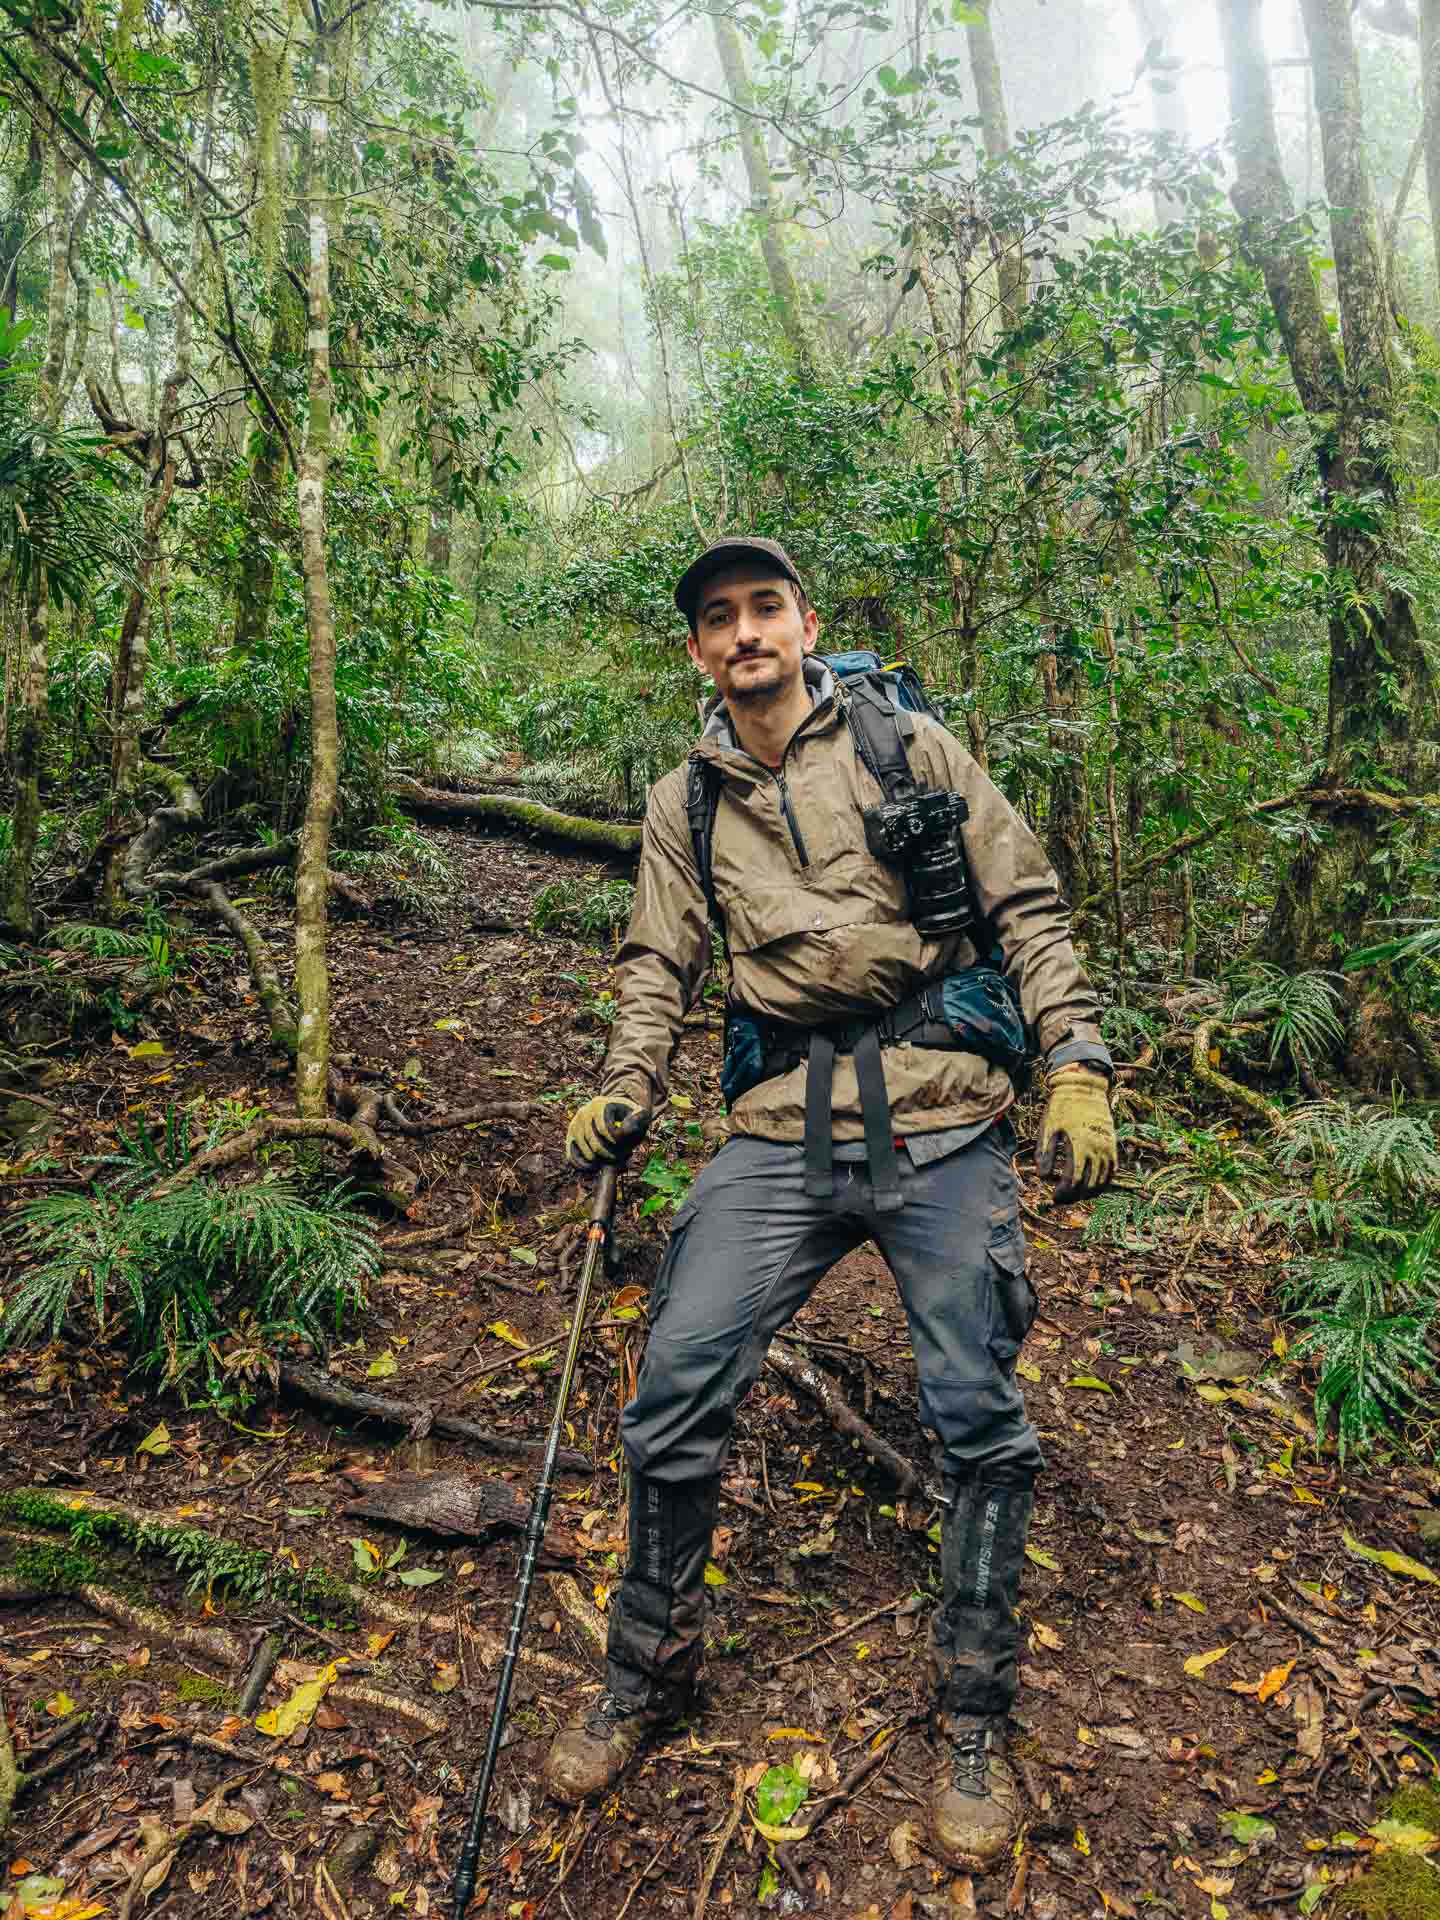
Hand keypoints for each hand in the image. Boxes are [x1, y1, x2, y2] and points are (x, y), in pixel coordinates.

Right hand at [566, 1095, 650, 1169]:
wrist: (616, 1114)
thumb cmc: (629, 1117)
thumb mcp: (639, 1114)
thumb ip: (638, 1120)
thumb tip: (621, 1133)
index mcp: (598, 1104)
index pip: (604, 1130)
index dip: (617, 1142)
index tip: (627, 1145)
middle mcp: (583, 1113)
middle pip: (595, 1143)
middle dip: (610, 1155)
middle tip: (621, 1157)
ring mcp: (575, 1126)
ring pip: (586, 1153)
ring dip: (602, 1162)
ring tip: (613, 1159)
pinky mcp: (570, 1138)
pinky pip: (572, 1158)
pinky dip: (584, 1167)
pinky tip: (596, 1167)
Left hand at [1036, 1065, 1115, 1199]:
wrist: (1084, 1087)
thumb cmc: (1062, 1107)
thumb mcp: (1048, 1127)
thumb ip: (1045, 1153)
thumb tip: (1043, 1177)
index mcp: (1080, 1146)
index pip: (1074, 1181)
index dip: (1063, 1193)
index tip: (1054, 1197)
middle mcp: (1098, 1149)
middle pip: (1088, 1185)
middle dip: (1074, 1196)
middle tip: (1061, 1199)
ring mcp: (1108, 1147)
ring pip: (1102, 1181)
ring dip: (1088, 1192)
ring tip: (1074, 1195)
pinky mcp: (1112, 1144)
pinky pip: (1112, 1170)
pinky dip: (1103, 1182)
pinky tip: (1091, 1185)